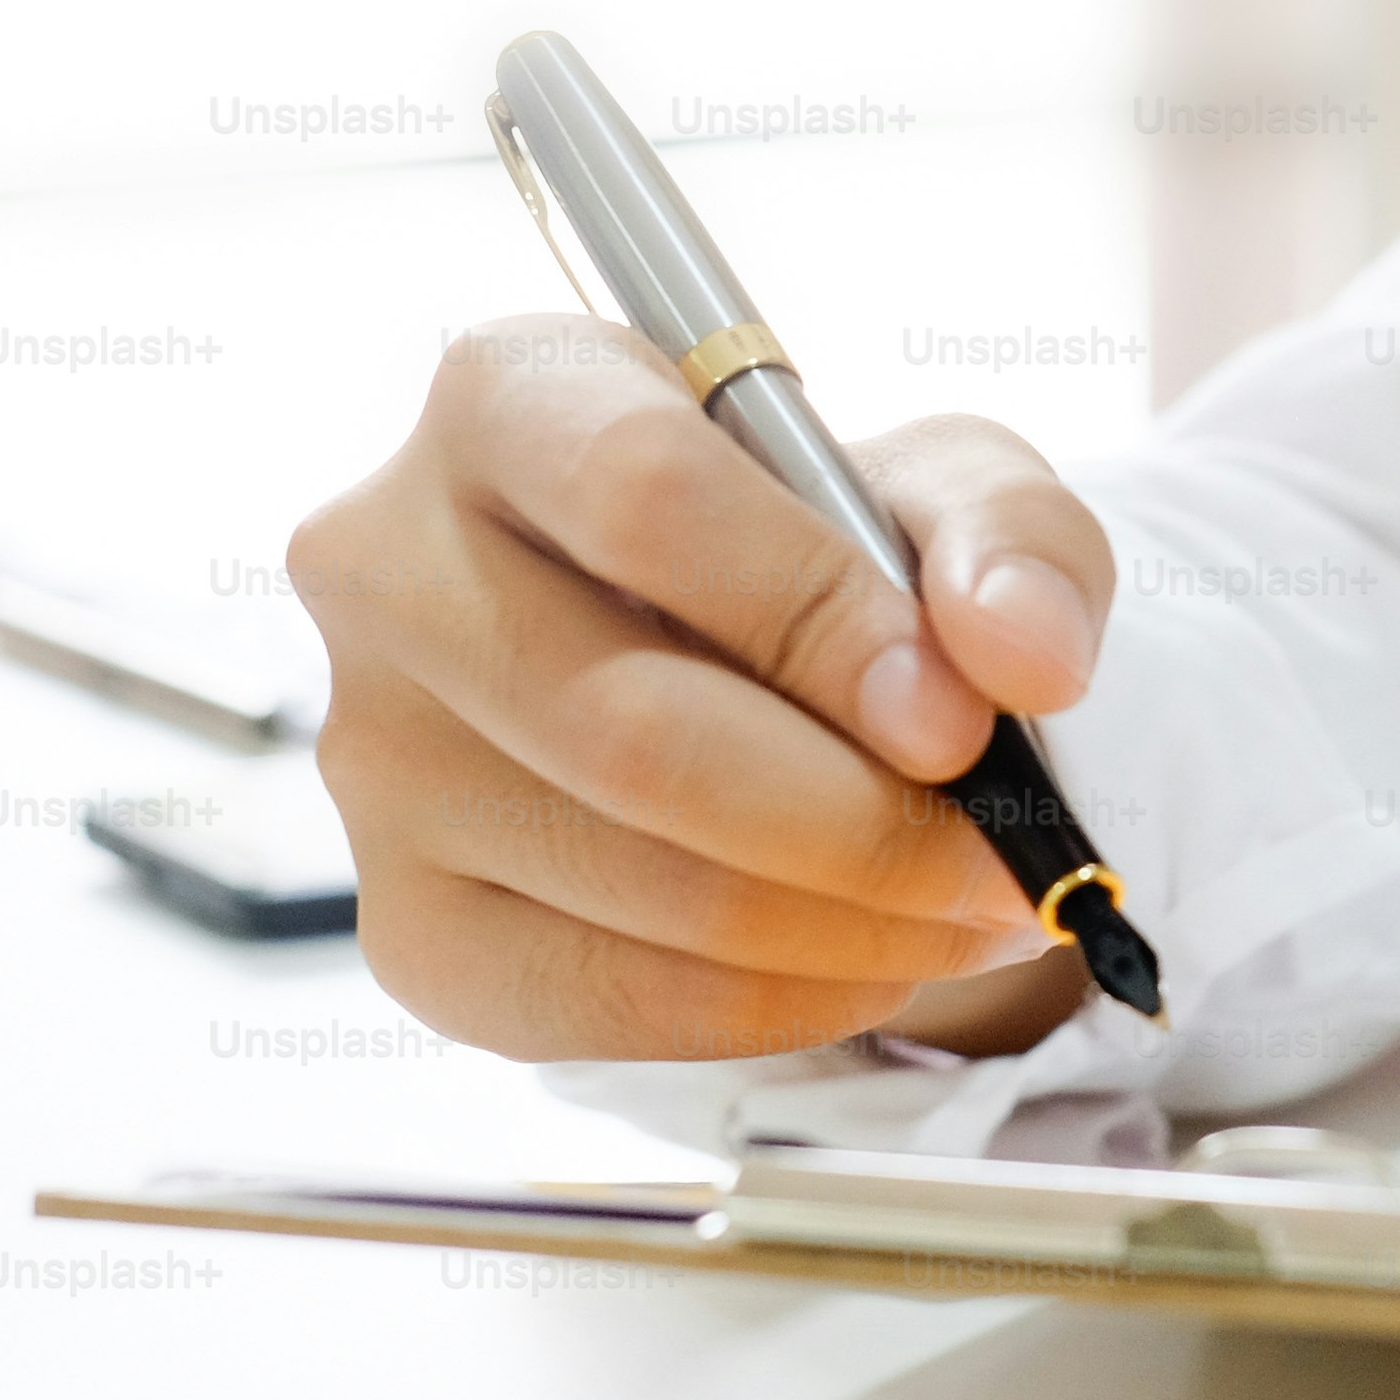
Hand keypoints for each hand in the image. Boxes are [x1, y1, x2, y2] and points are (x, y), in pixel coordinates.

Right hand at [288, 313, 1114, 1059]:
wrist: (743, 681)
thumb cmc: (828, 556)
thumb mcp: (947, 490)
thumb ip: (1011, 537)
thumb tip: (1024, 655)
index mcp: (510, 394)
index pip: (641, 495)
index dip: (814, 618)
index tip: (957, 722)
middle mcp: (390, 565)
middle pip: (630, 729)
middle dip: (860, 824)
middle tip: (1003, 863)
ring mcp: (374, 757)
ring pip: (636, 884)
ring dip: (851, 928)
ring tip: (969, 909)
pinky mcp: (408, 923)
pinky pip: (605, 1005)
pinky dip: (777, 1002)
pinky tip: (866, 958)